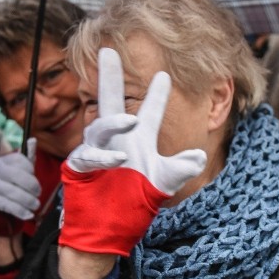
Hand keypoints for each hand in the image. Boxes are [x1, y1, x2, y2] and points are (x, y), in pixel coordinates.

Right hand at [0, 138, 40, 235]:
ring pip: (12, 193)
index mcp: (2, 160)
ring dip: (28, 200)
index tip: (34, 176)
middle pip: (16, 176)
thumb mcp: (18, 166)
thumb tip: (33, 140)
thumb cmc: (10, 179)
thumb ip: (27, 155)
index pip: (19, 160)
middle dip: (31, 186)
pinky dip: (21, 211)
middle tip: (38, 193)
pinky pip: (8, 206)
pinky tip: (29, 213)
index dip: (30, 169)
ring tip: (36, 205)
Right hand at [59, 48, 206, 255]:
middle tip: (108, 51)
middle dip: (109, 76)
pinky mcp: (79, 167)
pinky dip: (103, 156)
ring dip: (114, 122)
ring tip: (131, 121)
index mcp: (137, 139)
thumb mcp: (162, 182)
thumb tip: (198, 156)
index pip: (148, 111)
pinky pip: (88, 155)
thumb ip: (180, 168)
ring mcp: (96, 152)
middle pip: (110, 101)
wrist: (107, 228)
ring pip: (99, 126)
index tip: (164, 75)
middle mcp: (115, 140)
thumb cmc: (132, 203)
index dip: (156, 94)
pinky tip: (117, 159)